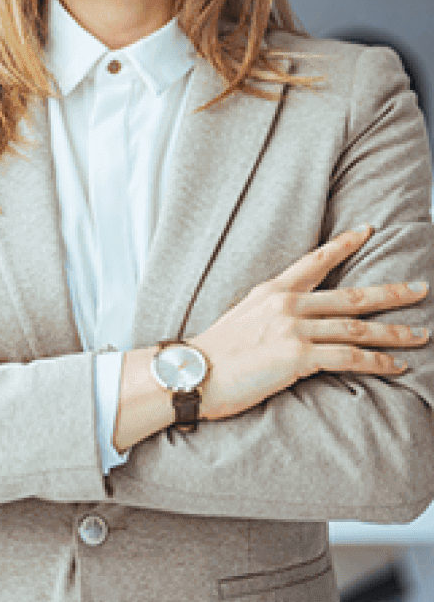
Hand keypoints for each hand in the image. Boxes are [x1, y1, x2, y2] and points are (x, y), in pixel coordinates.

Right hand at [192, 226, 429, 421]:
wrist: (192, 371)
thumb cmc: (212, 353)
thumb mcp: (241, 318)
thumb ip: (269, 314)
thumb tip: (291, 321)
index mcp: (271, 291)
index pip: (314, 261)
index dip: (344, 244)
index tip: (368, 230)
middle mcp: (286, 304)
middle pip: (351, 295)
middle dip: (391, 293)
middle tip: (421, 288)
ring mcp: (293, 329)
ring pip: (357, 328)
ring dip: (394, 332)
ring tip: (420, 334)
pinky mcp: (298, 356)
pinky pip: (350, 357)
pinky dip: (378, 361)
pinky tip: (396, 364)